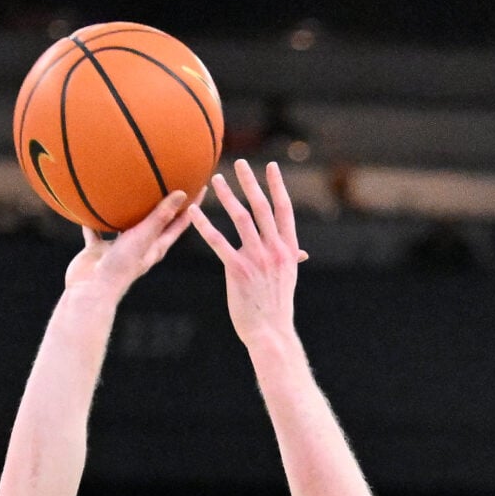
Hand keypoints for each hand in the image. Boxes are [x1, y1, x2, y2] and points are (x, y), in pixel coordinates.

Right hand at [61, 189, 195, 297]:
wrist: (91, 290)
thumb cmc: (121, 266)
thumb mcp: (144, 237)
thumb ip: (160, 216)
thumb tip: (183, 193)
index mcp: (156, 246)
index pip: (180, 222)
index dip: (192, 205)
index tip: (201, 185)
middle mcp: (140, 246)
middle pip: (156, 220)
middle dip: (163, 201)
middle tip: (169, 178)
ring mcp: (119, 248)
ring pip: (125, 223)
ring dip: (128, 208)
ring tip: (129, 186)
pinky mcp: (99, 250)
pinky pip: (97, 230)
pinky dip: (95, 218)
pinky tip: (90, 204)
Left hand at [190, 160, 310, 342]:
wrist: (270, 332)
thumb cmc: (276, 306)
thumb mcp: (288, 278)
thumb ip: (290, 259)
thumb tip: (299, 252)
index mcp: (289, 249)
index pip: (284, 210)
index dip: (277, 186)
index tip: (270, 167)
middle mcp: (275, 249)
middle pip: (261, 208)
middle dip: (250, 183)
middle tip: (240, 163)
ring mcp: (257, 259)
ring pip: (241, 219)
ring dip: (228, 197)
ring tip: (217, 180)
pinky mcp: (237, 270)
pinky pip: (218, 242)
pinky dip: (205, 225)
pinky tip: (194, 213)